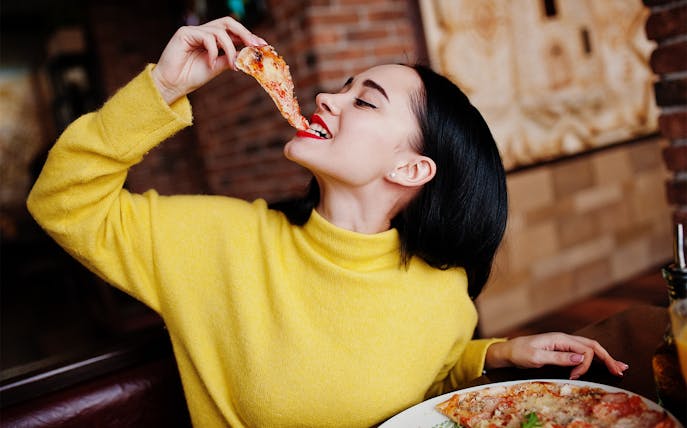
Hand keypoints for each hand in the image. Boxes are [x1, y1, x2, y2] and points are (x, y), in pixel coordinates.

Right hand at [151, 17, 266, 103]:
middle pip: (228, 22)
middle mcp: (203, 32)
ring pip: (219, 31)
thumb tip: (247, 54)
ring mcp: (194, 31)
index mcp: (212, 39)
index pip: (233, 31)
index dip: (248, 36)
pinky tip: (211, 64)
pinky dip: (213, 51)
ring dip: (230, 49)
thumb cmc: (191, 77)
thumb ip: (230, 58)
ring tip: (231, 64)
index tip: (263, 45)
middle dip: (244, 33)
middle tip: (254, 45)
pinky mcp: (184, 33)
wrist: (172, 85)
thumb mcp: (217, 67)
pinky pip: (206, 37)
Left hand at [485, 332, 628, 379]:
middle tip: (620, 371)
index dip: (585, 365)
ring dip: (604, 357)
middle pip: (593, 346)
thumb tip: (581, 358)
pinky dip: (595, 358)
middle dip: (608, 358)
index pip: (585, 349)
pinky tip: (603, 363)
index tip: (575, 377)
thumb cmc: (520, 352)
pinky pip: (582, 352)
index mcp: (560, 339)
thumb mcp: (537, 356)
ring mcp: (564, 344)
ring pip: (590, 348)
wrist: (508, 351)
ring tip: (619, 367)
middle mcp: (565, 339)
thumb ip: (559, 357)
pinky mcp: (562, 350)